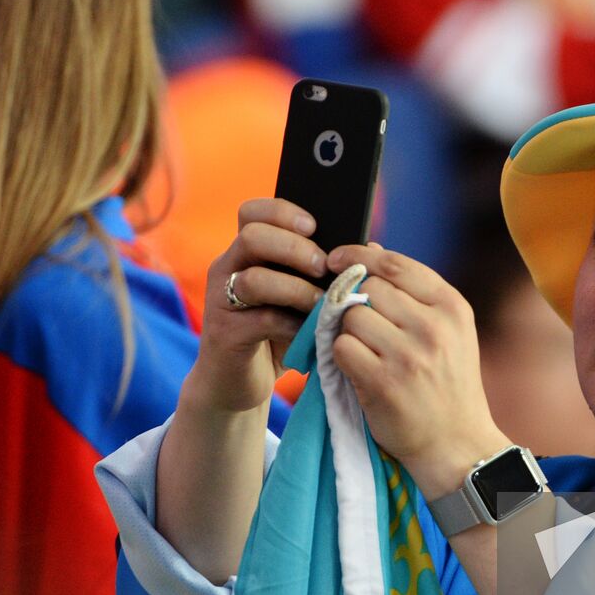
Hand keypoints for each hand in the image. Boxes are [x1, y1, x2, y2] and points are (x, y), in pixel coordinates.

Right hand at [187, 198, 325, 413]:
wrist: (241, 383)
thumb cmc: (278, 333)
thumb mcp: (304, 298)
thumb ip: (327, 271)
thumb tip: (372, 248)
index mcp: (247, 251)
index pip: (253, 212)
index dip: (282, 211)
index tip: (314, 226)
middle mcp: (228, 267)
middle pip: (252, 235)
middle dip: (293, 246)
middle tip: (322, 265)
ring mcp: (221, 299)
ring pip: (253, 278)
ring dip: (295, 287)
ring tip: (321, 301)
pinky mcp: (224, 332)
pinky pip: (259, 319)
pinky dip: (290, 324)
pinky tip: (309, 332)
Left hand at [328, 245, 510, 497]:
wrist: (457, 444)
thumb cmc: (447, 383)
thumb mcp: (448, 331)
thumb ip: (412, 291)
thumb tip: (369, 250)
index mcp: (452, 307)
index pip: (394, 264)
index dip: (359, 257)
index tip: (338, 260)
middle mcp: (433, 327)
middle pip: (368, 289)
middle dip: (359, 304)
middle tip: (367, 330)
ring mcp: (408, 355)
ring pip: (351, 317)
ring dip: (349, 333)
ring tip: (369, 354)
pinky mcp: (383, 383)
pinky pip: (341, 349)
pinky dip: (343, 358)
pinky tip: (361, 371)